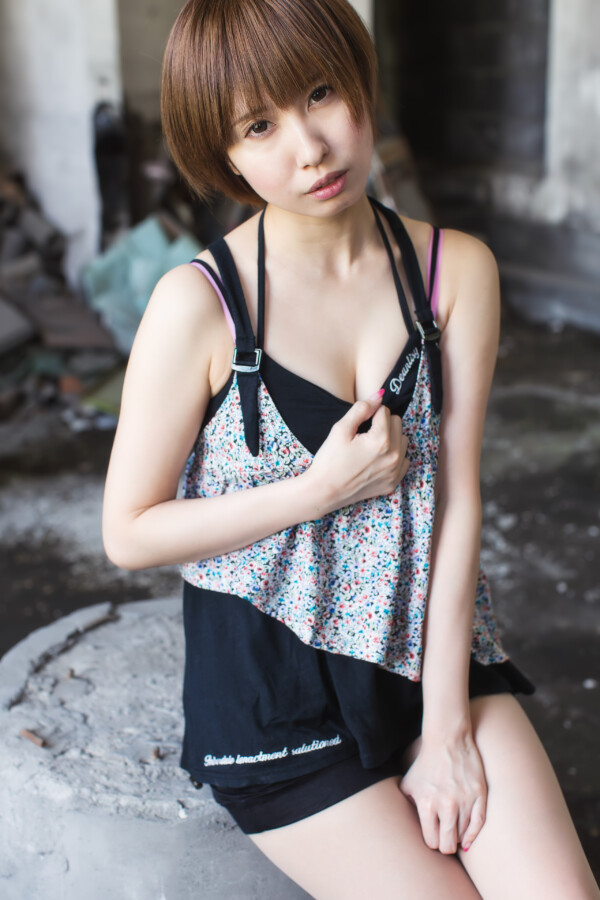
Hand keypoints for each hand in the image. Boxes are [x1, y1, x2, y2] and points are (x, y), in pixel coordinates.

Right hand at [307, 390, 409, 514]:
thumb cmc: (330, 460)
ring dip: (391, 439)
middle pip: (397, 423)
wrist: (324, 491)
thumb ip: (361, 409)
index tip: (359, 425)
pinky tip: (377, 460)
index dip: (370, 414)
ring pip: (403, 441)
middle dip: (382, 424)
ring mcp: (395, 471)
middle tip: (364, 435)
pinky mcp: (393, 482)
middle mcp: (394, 456)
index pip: (385, 411)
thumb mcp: (340, 429)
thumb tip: (379, 395)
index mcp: (381, 440)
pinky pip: (404, 460)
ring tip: (371, 446)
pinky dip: (394, 456)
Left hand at [399, 732, 486, 854]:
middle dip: (445, 845)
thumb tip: (407, 827)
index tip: (432, 836)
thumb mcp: (408, 784)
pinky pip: (479, 825)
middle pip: (448, 845)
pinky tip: (467, 840)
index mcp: (426, 804)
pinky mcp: (479, 794)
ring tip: (452, 827)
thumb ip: (406, 808)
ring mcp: (464, 800)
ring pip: (463, 836)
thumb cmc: (425, 764)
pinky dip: (473, 836)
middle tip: (443, 838)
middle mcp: (446, 805)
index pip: (431, 842)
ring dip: (457, 835)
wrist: (446, 740)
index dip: (432, 841)